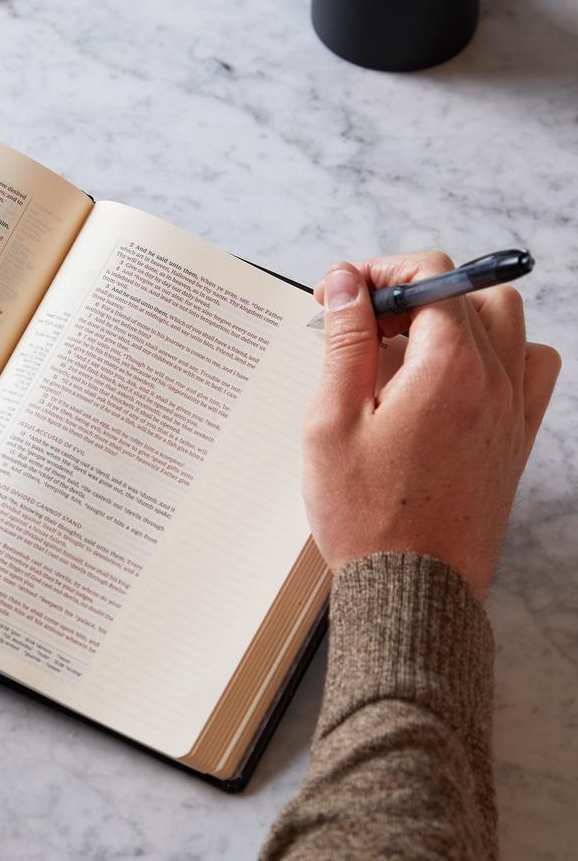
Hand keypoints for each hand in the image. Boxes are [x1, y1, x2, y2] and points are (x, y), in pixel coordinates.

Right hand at [303, 251, 560, 599]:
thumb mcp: (332, 422)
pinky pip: (529, 368)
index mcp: (448, 368)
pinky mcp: (516, 439)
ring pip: (507, 323)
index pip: (433, 276)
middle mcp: (494, 380)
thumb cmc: (364, 513)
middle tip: (365, 323)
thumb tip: (347, 282)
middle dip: (413, 292)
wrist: (413, 588)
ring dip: (457, 316)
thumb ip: (346, 342)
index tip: (344, 297)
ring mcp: (513, 410)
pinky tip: (451, 378)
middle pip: (469, 292)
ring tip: (406, 348)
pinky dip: (496, 353)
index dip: (381, 272)